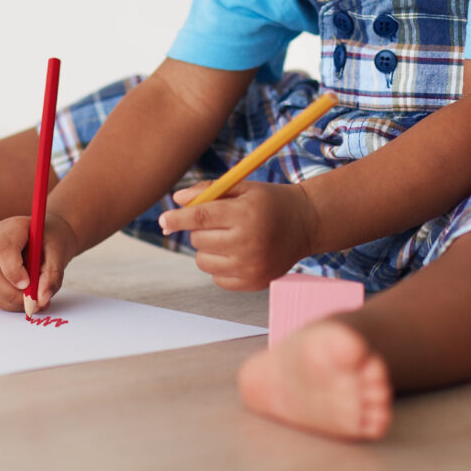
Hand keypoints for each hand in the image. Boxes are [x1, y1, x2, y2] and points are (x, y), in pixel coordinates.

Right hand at [0, 211, 76, 313]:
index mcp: (9, 229)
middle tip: (36, 303)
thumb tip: (42, 299)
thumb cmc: (49, 242)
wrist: (43, 238)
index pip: (3, 249)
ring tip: (35, 302)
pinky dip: (9, 304)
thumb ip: (52, 275)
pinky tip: (25, 299)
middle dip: (13, 294)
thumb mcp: (57, 253)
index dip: (13, 271)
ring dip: (13, 302)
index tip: (29, 285)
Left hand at [158, 181, 319, 290]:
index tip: (163, 220)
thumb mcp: (242, 187)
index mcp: (246, 214)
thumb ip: (208, 190)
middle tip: (218, 221)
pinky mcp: (254, 283)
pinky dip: (219, 266)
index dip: (178, 218)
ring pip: (204, 261)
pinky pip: (217, 278)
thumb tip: (176, 201)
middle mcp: (249, 242)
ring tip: (227, 237)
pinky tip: (237, 253)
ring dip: (207, 248)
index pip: (201, 218)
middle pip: (199, 240)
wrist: (306, 224)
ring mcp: (252, 266)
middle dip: (199, 229)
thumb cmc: (269, 201)